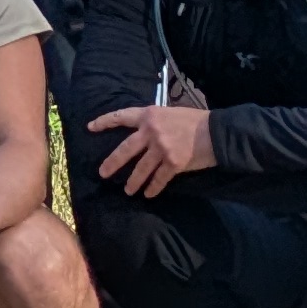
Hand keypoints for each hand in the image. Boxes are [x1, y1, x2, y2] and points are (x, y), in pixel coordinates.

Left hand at [89, 99, 211, 197]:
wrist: (216, 132)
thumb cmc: (194, 120)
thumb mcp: (170, 112)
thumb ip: (154, 121)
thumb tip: (143, 130)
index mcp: (149, 115)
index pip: (121, 116)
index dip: (104, 122)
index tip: (90, 127)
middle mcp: (151, 131)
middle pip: (125, 149)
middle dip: (112, 163)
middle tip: (102, 173)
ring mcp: (162, 148)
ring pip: (140, 168)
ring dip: (133, 182)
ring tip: (127, 191)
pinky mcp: (173, 163)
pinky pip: (159, 179)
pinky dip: (153, 188)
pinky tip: (148, 194)